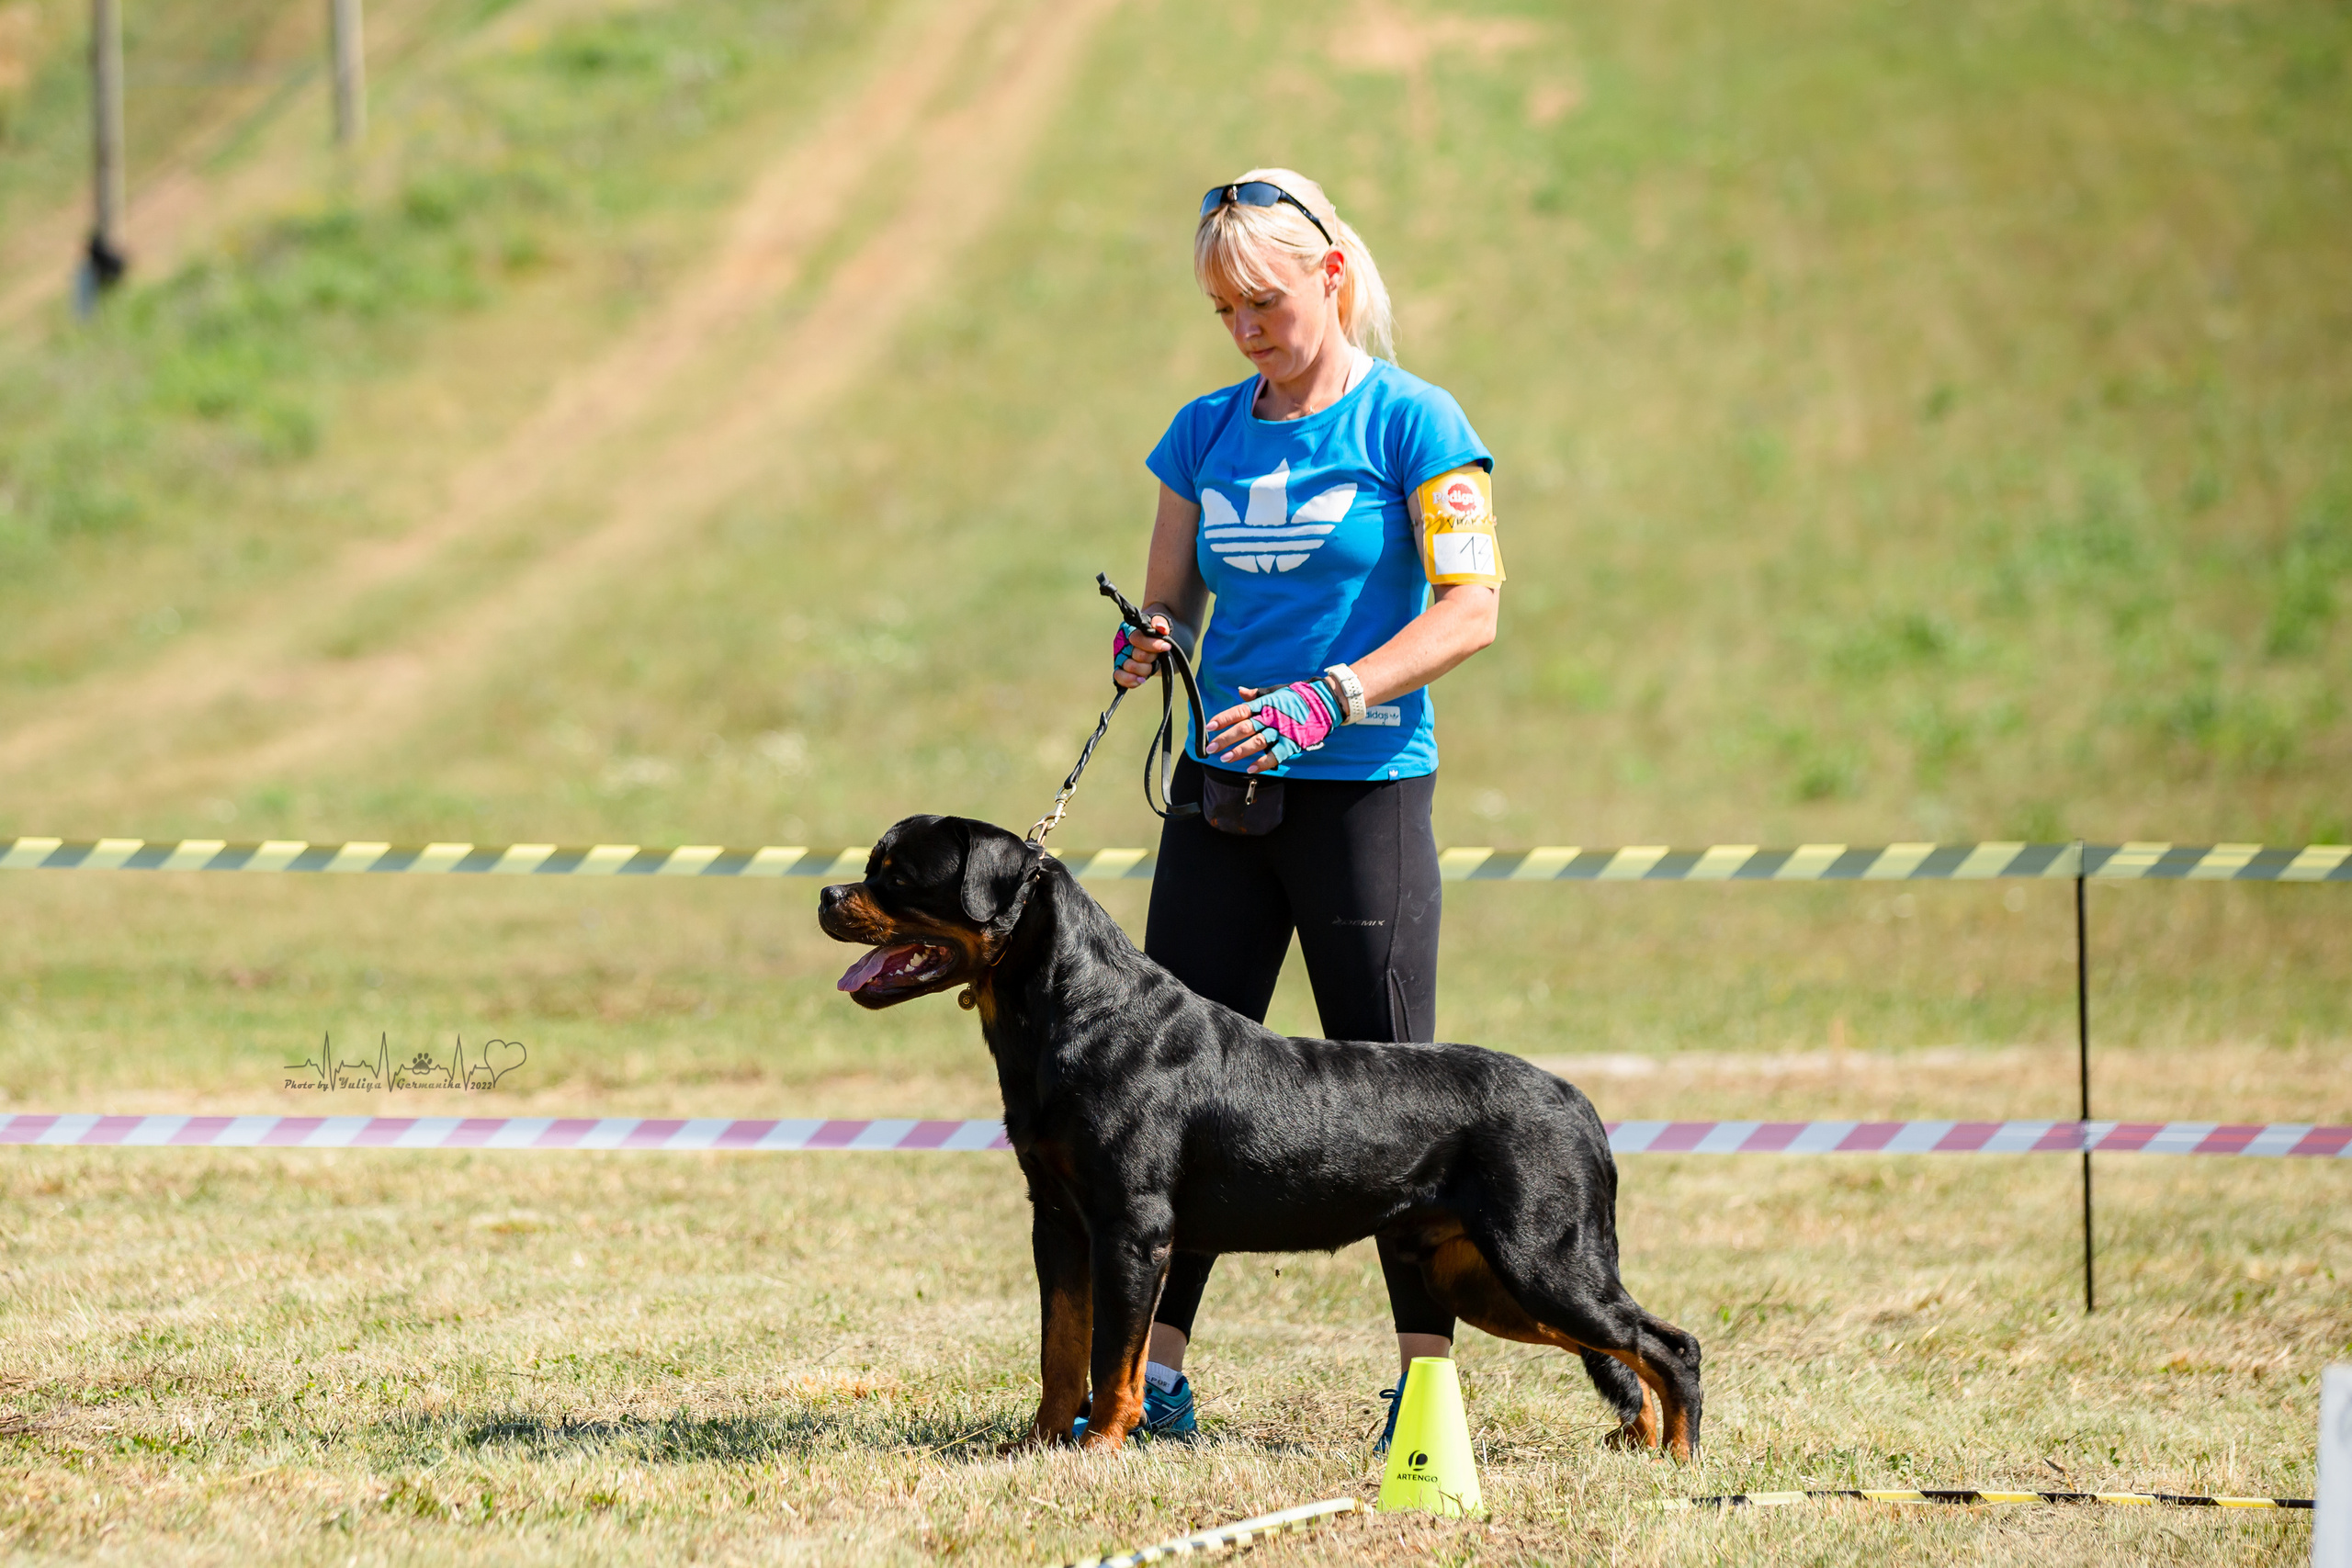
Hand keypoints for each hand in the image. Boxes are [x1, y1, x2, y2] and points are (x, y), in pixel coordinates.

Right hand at [1113, 614, 1174, 689]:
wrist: (1160, 646)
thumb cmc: (1159, 633)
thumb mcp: (1162, 624)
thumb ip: (1161, 622)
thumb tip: (1160, 627)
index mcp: (1129, 630)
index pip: (1136, 639)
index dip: (1152, 644)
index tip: (1166, 646)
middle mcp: (1122, 644)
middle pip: (1136, 655)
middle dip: (1151, 657)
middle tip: (1156, 655)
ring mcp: (1121, 658)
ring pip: (1129, 667)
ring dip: (1145, 669)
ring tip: (1151, 666)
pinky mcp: (1123, 671)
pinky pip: (1119, 677)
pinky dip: (1129, 680)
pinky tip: (1141, 680)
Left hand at [1206, 679, 1336, 773]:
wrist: (1325, 702)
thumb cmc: (1298, 697)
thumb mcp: (1276, 692)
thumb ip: (1256, 694)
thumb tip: (1239, 691)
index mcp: (1265, 704)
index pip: (1239, 711)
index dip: (1223, 718)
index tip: (1209, 726)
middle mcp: (1271, 717)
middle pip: (1244, 728)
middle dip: (1225, 738)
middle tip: (1211, 747)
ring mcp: (1282, 730)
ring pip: (1256, 742)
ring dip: (1239, 751)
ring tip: (1225, 759)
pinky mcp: (1292, 743)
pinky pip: (1275, 755)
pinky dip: (1262, 763)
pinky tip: (1250, 768)